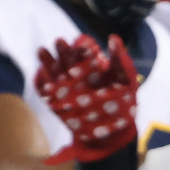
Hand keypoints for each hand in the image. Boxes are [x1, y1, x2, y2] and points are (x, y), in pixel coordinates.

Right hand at [35, 34, 138, 161]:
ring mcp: (65, 86)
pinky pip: (45, 90)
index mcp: (92, 65)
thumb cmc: (123, 103)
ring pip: (53, 70)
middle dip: (63, 49)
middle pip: (67, 57)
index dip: (83, 46)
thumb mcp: (128, 81)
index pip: (84, 51)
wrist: (114, 130)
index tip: (86, 46)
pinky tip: (41, 76)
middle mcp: (76, 73)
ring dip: (47, 60)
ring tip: (42, 51)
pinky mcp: (56, 101)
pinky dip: (41, 82)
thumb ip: (122, 61)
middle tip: (60, 42)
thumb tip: (114, 38)